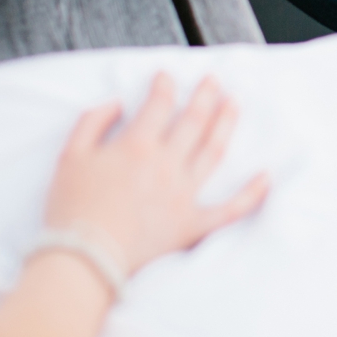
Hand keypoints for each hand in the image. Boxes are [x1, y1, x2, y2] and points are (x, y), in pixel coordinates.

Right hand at [44, 73, 269, 274]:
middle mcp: (166, 164)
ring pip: (213, 151)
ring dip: (227, 124)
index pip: (160, 104)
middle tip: (214, 81)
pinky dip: (251, 194)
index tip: (167, 77)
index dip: (165, 86)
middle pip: (194, 120)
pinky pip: (230, 208)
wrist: (83, 259)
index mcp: (137, 145)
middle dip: (205, 96)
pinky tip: (266, 178)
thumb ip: (93, 121)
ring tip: (235, 104)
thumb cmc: (72, 207)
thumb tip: (119, 103)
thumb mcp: (70, 155)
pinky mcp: (192, 224)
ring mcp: (184, 194)